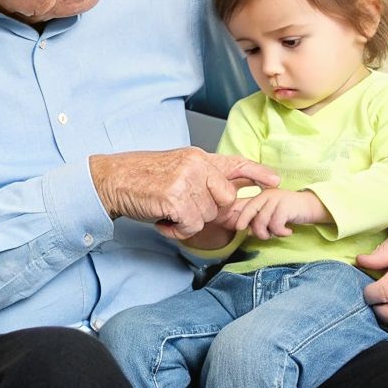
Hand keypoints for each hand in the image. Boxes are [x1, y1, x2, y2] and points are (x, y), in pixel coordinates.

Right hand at [89, 149, 280, 240]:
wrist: (112, 180)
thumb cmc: (142, 178)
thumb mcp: (177, 169)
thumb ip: (203, 178)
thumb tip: (231, 193)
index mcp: (198, 157)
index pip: (235, 164)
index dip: (258, 174)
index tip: (275, 182)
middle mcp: (196, 165)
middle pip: (225, 201)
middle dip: (207, 211)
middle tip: (182, 207)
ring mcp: (186, 180)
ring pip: (207, 217)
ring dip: (187, 222)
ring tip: (167, 211)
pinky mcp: (175, 198)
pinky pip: (190, 226)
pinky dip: (176, 230)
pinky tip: (161, 219)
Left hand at [234, 188, 326, 239]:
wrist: (312, 206)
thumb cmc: (289, 213)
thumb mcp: (271, 214)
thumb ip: (259, 219)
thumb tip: (247, 231)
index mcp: (261, 197)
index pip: (245, 207)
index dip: (241, 218)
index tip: (239, 228)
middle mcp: (267, 195)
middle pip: (253, 216)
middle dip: (258, 231)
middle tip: (268, 236)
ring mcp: (277, 199)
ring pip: (263, 222)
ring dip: (270, 234)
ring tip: (279, 233)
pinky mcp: (286, 206)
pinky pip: (276, 225)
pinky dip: (281, 233)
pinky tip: (288, 232)